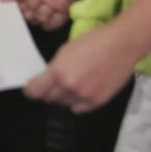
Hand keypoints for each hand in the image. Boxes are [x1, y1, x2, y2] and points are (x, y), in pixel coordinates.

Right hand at [4, 0, 85, 30]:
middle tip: (33, 9)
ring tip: (45, 9)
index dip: (19, 7)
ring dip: (41, 16)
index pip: (20, 1)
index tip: (19, 9)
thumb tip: (0, 0)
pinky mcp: (66, 9)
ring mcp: (53, 3)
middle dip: (30, 13)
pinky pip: (56, 21)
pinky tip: (48, 22)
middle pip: (30, 11)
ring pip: (42, 17)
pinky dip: (52, 23)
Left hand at [24, 23, 144, 113]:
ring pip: (64, 104)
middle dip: (47, 93)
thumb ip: (54, 69)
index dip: (31, 91)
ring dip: (63, 97)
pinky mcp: (98, 102)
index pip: (36, 91)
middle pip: (49, 99)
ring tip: (70, 85)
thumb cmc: (91, 42)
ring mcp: (84, 96)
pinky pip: (79, 108)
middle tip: (51, 86)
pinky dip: (76, 103)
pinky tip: (79, 92)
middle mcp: (69, 87)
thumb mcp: (65, 52)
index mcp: (58, 71)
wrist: (120, 46)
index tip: (31, 90)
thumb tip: (47, 81)